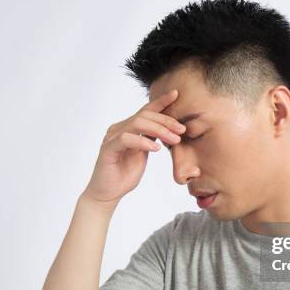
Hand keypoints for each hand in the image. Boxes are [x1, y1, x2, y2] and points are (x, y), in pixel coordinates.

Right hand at [82, 89, 185, 204]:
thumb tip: (168, 131)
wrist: (107, 194)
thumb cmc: (124, 175)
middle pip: (144, 115)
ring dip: (159, 130)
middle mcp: (119, 129)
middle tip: (182, 130)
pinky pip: (126, 138)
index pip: (146, 111)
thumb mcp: (143, 155)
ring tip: (174, 140)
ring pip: (137, 123)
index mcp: (128, 128)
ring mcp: (112, 137)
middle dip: (166, 120)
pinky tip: (155, 148)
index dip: (160, 101)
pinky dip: (143, 141)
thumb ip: (151, 140)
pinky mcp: (108, 149)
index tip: (176, 94)